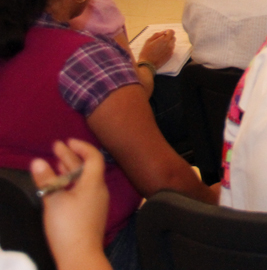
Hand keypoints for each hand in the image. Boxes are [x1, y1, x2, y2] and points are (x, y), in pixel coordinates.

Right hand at [30, 140, 109, 269]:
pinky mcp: (91, 213)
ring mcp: (96, 202)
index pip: (93, 157)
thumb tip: (38, 161)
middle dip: (71, 156)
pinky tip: (61, 186)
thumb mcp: (54, 200)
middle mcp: (98, 190)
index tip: (68, 141)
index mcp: (93, 183)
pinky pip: (83, 190)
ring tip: (56, 162)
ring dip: (70, 169)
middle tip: (56, 146)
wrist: (81, 255)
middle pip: (86, 167)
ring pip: (83, 179)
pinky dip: (71, 183)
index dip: (81, 146)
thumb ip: (47, 180)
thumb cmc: (68, 226)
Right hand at [139, 29, 175, 68]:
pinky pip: (172, 49)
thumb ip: (157, 34)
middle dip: (168, 37)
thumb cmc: (146, 52)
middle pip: (173, 37)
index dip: (168, 32)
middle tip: (161, 40)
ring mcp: (171, 50)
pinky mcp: (170, 55)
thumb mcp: (149, 41)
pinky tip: (161, 51)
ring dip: (169, 43)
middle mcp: (169, 45)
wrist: (147, 64)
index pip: (172, 32)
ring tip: (160, 46)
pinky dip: (168, 48)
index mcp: (164, 40)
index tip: (164, 33)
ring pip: (173, 43)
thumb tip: (163, 32)